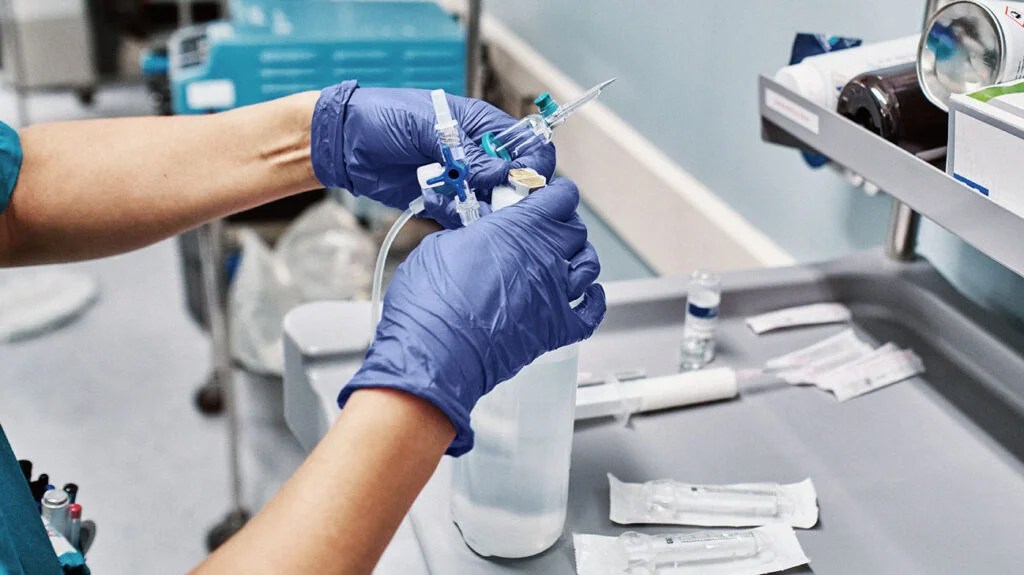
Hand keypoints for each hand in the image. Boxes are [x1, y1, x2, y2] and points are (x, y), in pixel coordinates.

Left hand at [310, 81, 555, 226]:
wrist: (343, 142)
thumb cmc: (382, 117)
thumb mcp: (426, 127)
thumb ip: (467, 151)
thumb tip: (504, 171)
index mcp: (479, 125)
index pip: (524, 143)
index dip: (532, 161)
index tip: (527, 179)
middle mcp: (475, 154)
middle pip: (513, 179)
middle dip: (510, 193)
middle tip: (498, 201)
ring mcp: (460, 179)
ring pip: (491, 202)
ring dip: (484, 209)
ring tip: (465, 206)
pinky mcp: (442, 200)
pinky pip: (463, 216)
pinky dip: (459, 218)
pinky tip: (441, 208)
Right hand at [338, 178, 605, 454]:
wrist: (436, 354)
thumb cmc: (431, 300)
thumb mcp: (442, 245)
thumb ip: (470, 233)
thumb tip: (476, 235)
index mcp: (521, 228)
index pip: (560, 196)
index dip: (555, 193)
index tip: (546, 194)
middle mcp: (547, 257)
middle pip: (575, 231)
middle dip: (563, 225)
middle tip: (545, 228)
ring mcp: (556, 295)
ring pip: (589, 266)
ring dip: (578, 258)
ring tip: (563, 259)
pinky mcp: (557, 330)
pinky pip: (591, 312)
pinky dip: (592, 301)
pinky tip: (585, 295)